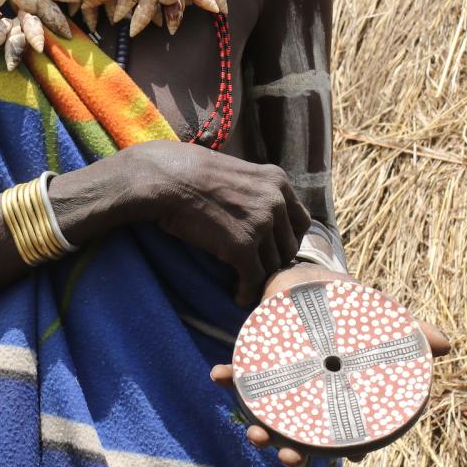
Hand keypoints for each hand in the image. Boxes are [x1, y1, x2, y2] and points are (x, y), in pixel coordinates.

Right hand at [130, 141, 310, 303]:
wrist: (165, 179)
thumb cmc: (189, 170)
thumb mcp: (236, 171)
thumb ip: (256, 190)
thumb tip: (260, 214)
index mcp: (276, 180)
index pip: (301, 221)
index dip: (289, 239)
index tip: (275, 250)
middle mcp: (275, 201)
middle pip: (289, 246)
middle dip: (275, 261)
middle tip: (259, 272)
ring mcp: (261, 224)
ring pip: (273, 266)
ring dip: (260, 279)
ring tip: (246, 286)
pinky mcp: (242, 247)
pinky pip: (254, 279)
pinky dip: (247, 292)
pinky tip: (238, 296)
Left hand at [210, 264, 450, 466]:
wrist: (310, 275)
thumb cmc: (348, 305)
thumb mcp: (378, 316)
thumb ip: (410, 330)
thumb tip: (446, 344)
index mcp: (340, 391)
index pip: (347, 428)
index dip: (348, 447)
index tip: (351, 456)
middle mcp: (310, 394)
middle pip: (304, 432)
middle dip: (295, 448)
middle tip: (288, 452)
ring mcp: (283, 380)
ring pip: (271, 412)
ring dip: (259, 424)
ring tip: (254, 430)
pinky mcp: (260, 359)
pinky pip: (241, 373)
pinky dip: (228, 376)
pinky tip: (218, 375)